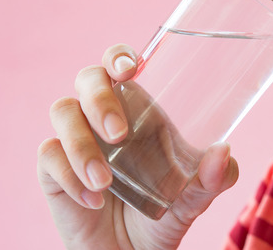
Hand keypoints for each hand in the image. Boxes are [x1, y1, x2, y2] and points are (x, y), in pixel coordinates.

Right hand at [37, 44, 239, 248]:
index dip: (118, 55)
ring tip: (106, 182)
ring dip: (82, 143)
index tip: (129, 68)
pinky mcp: (54, 169)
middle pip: (87, 78)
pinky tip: (92, 199)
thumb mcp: (194, 199)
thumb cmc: (163, 216)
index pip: (118, 64)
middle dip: (100, 98)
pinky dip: (69, 174)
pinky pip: (49, 154)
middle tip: (119, 133)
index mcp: (137, 109)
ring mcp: (75, 139)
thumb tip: (223, 152)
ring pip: (62, 111)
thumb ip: (213, 178)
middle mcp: (101, 116)